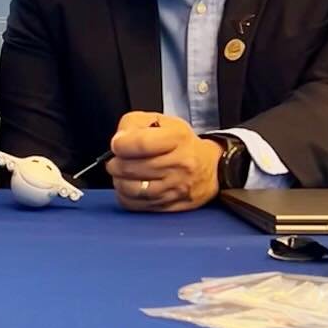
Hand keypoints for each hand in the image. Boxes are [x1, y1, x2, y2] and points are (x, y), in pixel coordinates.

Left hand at [107, 111, 222, 212]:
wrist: (212, 169)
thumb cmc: (182, 143)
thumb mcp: (164, 122)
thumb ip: (135, 124)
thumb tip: (117, 142)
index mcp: (177, 138)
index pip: (140, 143)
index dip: (120, 145)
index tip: (117, 145)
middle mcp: (179, 164)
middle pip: (131, 167)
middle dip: (115, 163)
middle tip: (117, 160)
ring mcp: (175, 188)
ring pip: (131, 189)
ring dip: (119, 180)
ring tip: (122, 173)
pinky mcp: (170, 205)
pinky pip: (136, 205)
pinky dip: (125, 196)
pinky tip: (129, 187)